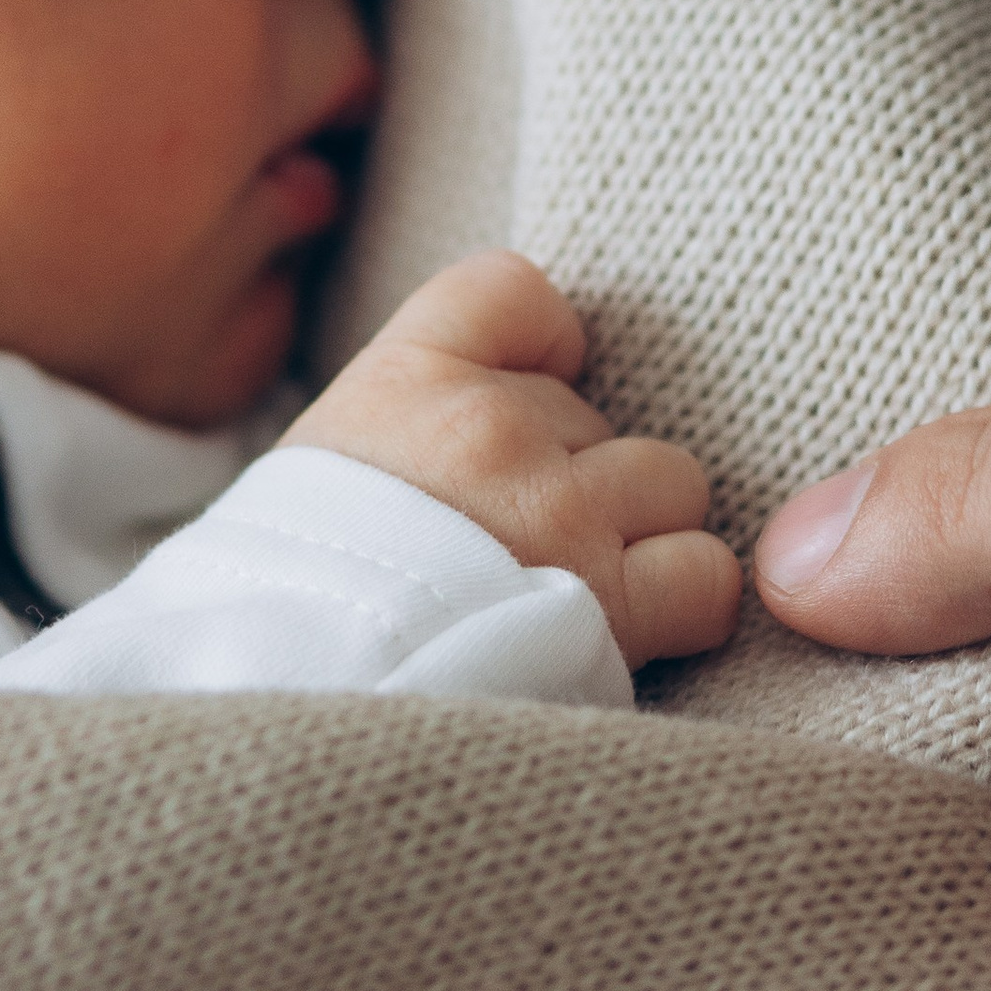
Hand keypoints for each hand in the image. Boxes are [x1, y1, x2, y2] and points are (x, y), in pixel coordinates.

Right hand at [289, 251, 739, 667]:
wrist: (284, 700)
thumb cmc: (303, 605)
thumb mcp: (326, 472)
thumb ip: (419, 422)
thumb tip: (520, 401)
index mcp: (407, 381)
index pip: (515, 289)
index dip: (540, 348)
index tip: (522, 409)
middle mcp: (489, 430)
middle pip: (599, 414)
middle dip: (575, 481)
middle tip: (514, 555)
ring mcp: (557, 514)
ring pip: (672, 483)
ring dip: (638, 540)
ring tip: (572, 597)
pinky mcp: (612, 606)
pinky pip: (706, 575)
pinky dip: (683, 605)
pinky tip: (631, 632)